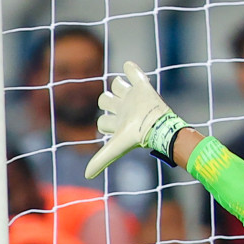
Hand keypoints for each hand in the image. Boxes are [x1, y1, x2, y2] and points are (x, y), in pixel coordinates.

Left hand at [85, 61, 187, 178]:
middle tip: (114, 104)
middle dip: (106, 101)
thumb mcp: (115, 148)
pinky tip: (128, 67)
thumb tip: (86, 175)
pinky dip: (131, 69)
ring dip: (118, 85)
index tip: (108, 125)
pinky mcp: (143, 88)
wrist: (157, 125)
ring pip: (120, 86)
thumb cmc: (137, 137)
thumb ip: (101, 160)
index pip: (103, 121)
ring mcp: (133, 98)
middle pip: (107, 101)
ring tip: (124, 88)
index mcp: (118, 123)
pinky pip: (136, 74)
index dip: (103, 122)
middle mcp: (124, 110)